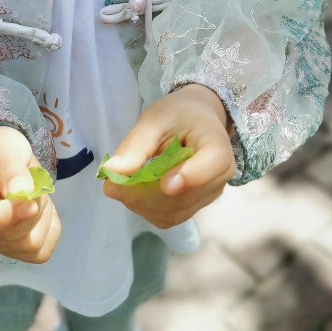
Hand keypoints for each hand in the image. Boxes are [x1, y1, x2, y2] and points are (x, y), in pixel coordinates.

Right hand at [0, 124, 60, 262]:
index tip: (30, 203)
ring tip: (33, 190)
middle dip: (35, 203)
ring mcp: (0, 245)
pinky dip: (50, 225)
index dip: (6, 218)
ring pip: (33, 244)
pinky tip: (40, 207)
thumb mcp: (0, 145)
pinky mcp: (20, 252)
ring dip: (45, 212)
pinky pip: (45, 248)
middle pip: (16, 235)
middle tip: (31, 177)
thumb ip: (8, 165)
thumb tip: (22, 193)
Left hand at [102, 84, 235, 228]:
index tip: (164, 183)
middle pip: (183, 198)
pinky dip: (147, 209)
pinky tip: (133, 192)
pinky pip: (170, 217)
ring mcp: (209, 195)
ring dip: (142, 205)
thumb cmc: (178, 113)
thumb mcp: (155, 119)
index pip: (212, 166)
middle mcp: (220, 177)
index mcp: (218, 147)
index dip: (189, 178)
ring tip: (119, 186)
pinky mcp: (196, 205)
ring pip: (174, 213)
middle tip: (112, 184)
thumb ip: (136, 145)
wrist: (197, 119)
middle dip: (144, 195)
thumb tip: (111, 171)